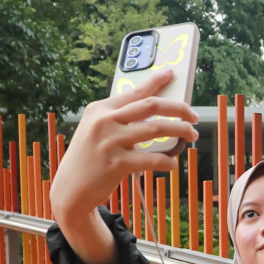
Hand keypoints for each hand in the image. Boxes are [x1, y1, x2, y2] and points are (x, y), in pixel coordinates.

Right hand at [49, 69, 198, 263]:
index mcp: (100, 109)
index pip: (135, 91)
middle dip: (178, 109)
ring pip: (157, 129)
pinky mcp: (117, 164)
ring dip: (181, 132)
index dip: (157, 81)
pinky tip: (172, 163)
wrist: (70, 189)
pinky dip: (168, 161)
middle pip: (151, 106)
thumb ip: (119, 119)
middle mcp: (104, 121)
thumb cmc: (89, 159)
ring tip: (191, 136)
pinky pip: (153, 159)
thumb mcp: (96, 131)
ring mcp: (110, 142)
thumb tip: (156, 113)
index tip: (172, 74)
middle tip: (193, 116)